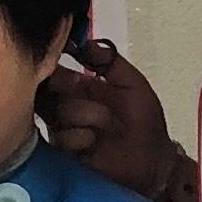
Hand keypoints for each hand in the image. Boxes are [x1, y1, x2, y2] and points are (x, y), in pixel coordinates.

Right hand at [43, 44, 183, 201]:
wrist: (153, 161)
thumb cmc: (144, 122)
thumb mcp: (132, 83)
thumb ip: (109, 60)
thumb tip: (84, 40)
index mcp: (75, 89)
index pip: (51, 71)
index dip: (53, 65)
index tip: (65, 64)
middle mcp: (62, 108)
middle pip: (48, 89)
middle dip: (71, 89)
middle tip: (93, 95)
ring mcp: (60, 132)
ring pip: (60, 112)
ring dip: (89, 116)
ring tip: (109, 125)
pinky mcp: (62, 156)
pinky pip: (64, 138)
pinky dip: (85, 138)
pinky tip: (98, 143)